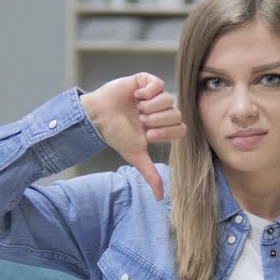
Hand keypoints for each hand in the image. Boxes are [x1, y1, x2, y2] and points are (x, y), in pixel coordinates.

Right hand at [80, 73, 186, 199]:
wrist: (98, 117)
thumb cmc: (116, 135)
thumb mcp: (136, 155)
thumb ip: (150, 174)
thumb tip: (159, 198)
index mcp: (162, 126)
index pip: (181, 128)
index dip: (167, 132)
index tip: (149, 134)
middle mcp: (161, 111)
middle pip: (176, 114)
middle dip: (156, 120)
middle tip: (140, 121)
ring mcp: (154, 95)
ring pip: (168, 99)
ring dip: (150, 106)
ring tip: (136, 109)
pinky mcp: (145, 81)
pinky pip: (159, 83)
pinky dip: (148, 90)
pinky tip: (136, 95)